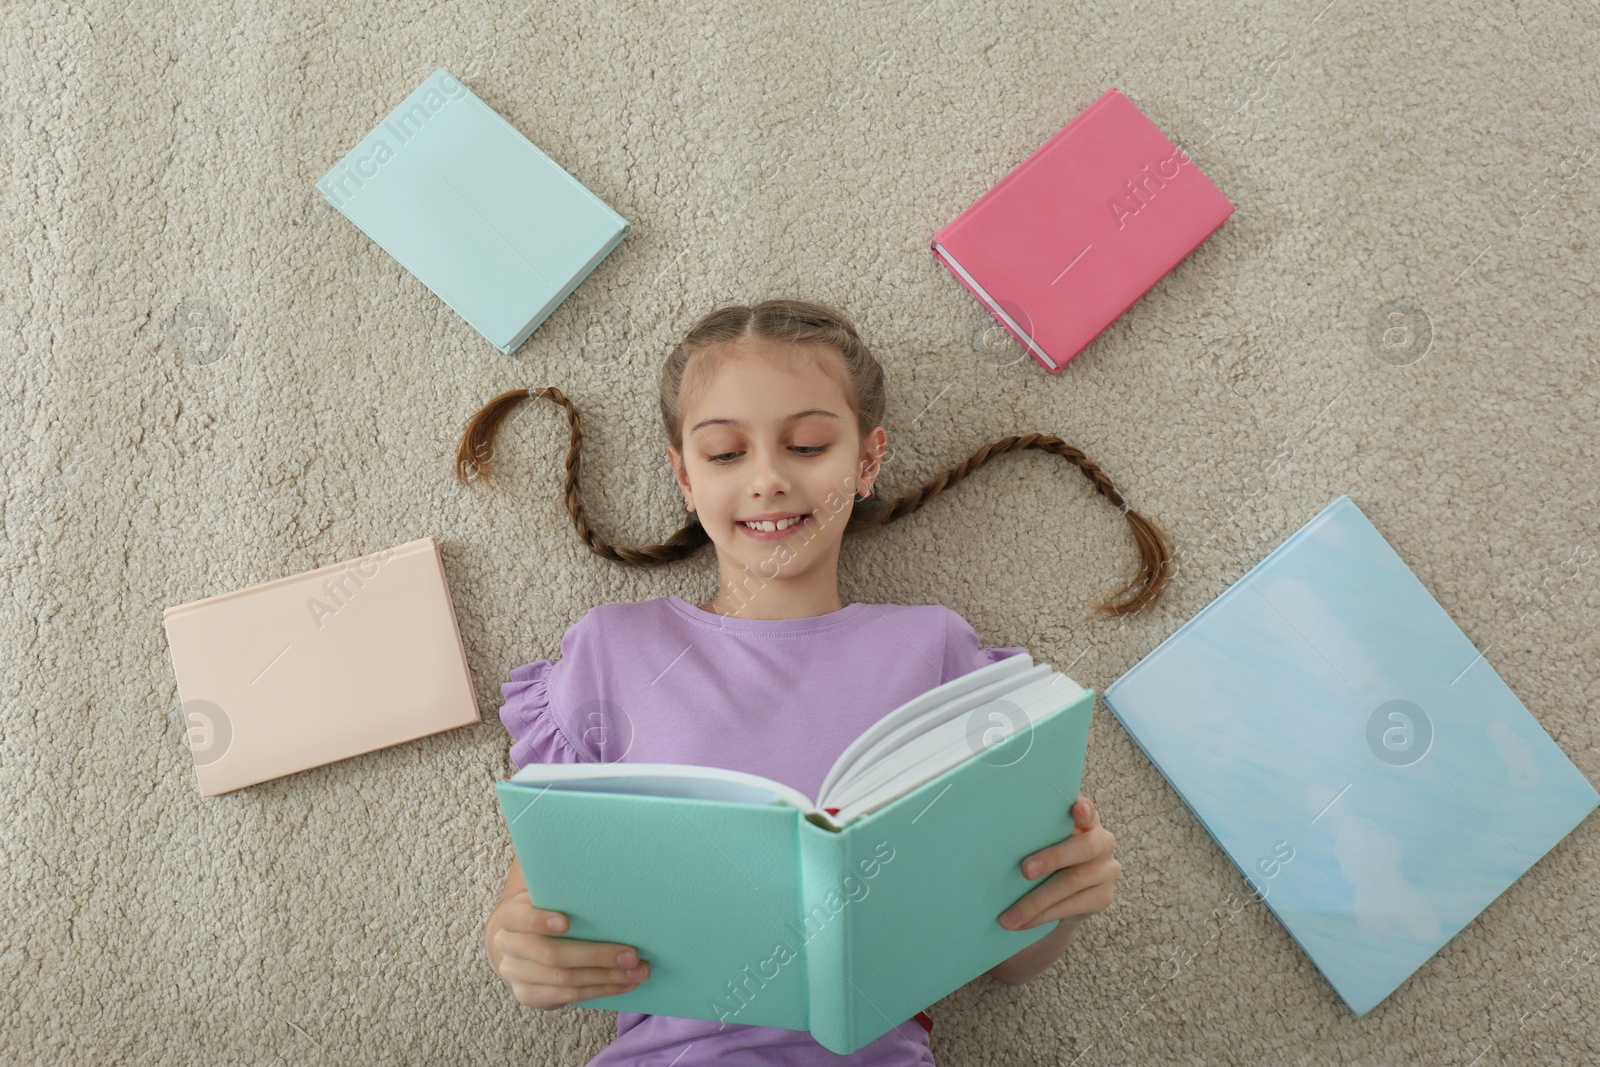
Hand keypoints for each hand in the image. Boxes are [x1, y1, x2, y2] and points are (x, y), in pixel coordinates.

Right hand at [487, 890, 651, 1009]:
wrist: (521, 942)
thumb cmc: (549, 910)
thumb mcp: (550, 896)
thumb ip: (567, 893)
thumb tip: (614, 883)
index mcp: (511, 916)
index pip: (517, 917)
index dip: (539, 921)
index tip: (567, 923)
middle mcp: (507, 946)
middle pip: (551, 955)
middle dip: (597, 955)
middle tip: (632, 955)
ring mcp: (516, 974)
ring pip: (565, 979)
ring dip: (607, 977)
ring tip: (638, 971)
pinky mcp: (528, 995)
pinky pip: (568, 996)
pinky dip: (601, 990)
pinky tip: (625, 983)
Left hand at [998, 796, 1118, 930]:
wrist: (1062, 895)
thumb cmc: (1044, 855)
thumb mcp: (1042, 840)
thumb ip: (1034, 832)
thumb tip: (995, 831)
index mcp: (1086, 821)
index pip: (1088, 811)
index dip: (1084, 810)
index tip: (1077, 808)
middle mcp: (1102, 843)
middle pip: (1082, 848)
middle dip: (1051, 859)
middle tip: (1024, 870)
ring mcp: (1106, 871)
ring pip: (1072, 884)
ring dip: (1036, 901)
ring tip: (1009, 916)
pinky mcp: (1103, 897)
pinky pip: (1072, 907)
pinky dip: (1043, 916)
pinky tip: (1023, 923)